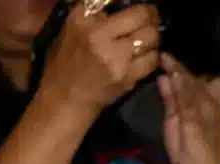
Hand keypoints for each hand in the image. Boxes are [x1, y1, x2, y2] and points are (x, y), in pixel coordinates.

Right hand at [35, 2, 161, 121]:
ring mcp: (116, 59)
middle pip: (143, 18)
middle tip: (150, 22)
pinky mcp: (127, 78)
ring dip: (153, 38)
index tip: (144, 10)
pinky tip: (145, 57)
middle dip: (151, 19)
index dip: (141, 8)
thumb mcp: (73, 28)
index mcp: (83, 21)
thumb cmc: (66, 61)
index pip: (120, 4)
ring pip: (152, 38)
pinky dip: (152, 56)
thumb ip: (96, 15)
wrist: (66, 98)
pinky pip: (152, 60)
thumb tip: (119, 6)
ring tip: (146, 40)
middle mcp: (100, 36)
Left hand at [158, 54, 219, 163]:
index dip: (186, 63)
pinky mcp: (198, 124)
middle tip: (166, 42)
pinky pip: (190, 102)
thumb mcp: (179, 123)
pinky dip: (183, 87)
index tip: (174, 45)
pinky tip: (174, 73)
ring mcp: (205, 114)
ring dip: (180, 69)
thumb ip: (173, 100)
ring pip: (192, 86)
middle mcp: (210, 105)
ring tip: (165, 53)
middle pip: (196, 77)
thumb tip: (164, 76)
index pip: (198, 77)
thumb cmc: (194, 157)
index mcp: (209, 104)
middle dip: (182, 61)